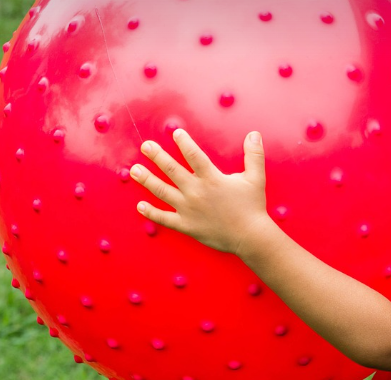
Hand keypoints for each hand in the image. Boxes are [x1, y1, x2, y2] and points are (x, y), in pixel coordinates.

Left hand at [131, 129, 272, 254]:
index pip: (194, 155)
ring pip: (163, 192)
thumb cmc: (253, 207)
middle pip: (172, 170)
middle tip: (145, 146)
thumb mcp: (256, 178)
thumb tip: (254, 133)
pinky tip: (140, 205)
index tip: (175, 132)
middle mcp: (196, 192)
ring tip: (134, 170)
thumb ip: (254, 155)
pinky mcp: (186, 226)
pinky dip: (151, 213)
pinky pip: (164, 218)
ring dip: (147, 180)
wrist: (250, 237)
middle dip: (157, 156)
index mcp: (212, 179)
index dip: (184, 142)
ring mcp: (189, 210)